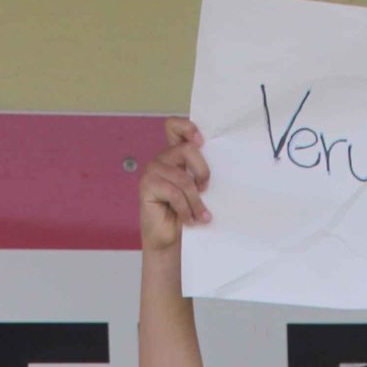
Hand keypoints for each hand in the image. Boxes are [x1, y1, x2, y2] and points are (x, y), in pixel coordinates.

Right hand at [138, 117, 211, 254]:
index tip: (201, 141)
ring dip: (196, 201)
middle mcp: (162, 159)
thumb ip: (200, 175)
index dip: (187, 127)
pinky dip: (184, 209)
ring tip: (200, 216)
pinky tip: (187, 219)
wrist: (169, 239)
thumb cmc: (185, 214)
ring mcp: (152, 171)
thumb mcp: (197, 191)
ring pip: (183, 177)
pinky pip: (174, 193)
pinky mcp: (147, 186)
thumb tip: (219, 169)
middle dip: (202, 172)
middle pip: (187, 150)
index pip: (174, 127)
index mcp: (174, 155)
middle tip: (205, 190)